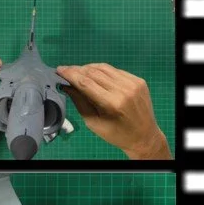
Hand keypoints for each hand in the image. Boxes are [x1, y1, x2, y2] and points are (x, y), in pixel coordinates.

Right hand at [57, 64, 171, 159]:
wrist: (144, 135)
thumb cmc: (116, 134)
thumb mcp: (93, 122)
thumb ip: (79, 101)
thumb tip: (66, 85)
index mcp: (112, 104)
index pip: (86, 83)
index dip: (70, 74)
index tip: (59, 70)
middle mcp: (124, 90)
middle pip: (94, 73)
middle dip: (77, 70)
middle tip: (65, 70)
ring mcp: (133, 83)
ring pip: (105, 68)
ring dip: (89, 68)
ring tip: (78, 72)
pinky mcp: (138, 80)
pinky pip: (115, 71)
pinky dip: (102, 71)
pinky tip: (95, 75)